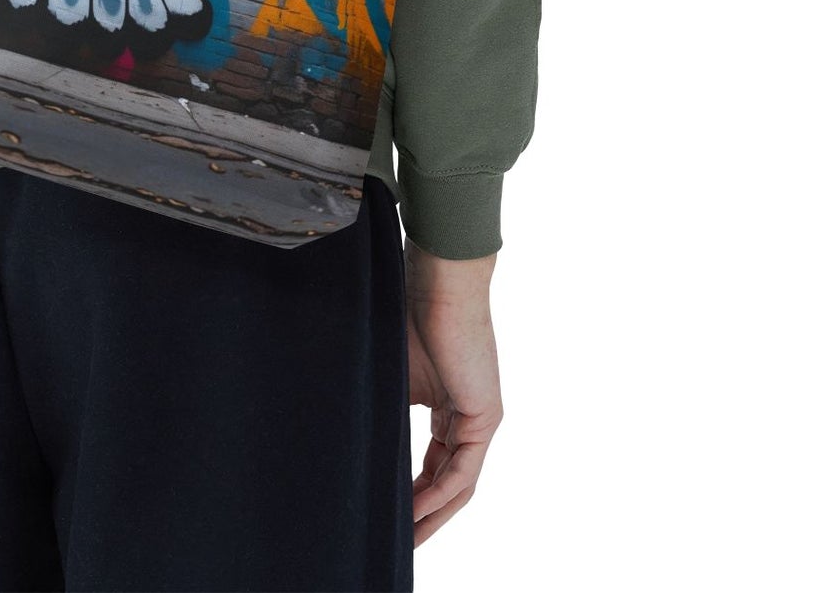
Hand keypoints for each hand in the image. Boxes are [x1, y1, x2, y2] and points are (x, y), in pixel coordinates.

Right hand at [404, 239, 502, 545]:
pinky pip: (462, 471)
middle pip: (447, 482)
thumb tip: (337, 431)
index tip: (386, 512)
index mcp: (446, 404)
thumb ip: (379, 405)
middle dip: (423, 515)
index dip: (411, 493)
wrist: (438, 280)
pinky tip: (415, 511)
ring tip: (406, 540)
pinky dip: (439, 495)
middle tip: (398, 541)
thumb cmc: (408, 311)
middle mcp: (467, 416)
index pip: (433, 463)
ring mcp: (480, 417)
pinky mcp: (485, 416)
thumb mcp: (388, 370)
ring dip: (432, 515)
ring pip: (457, 484)